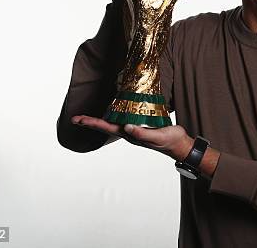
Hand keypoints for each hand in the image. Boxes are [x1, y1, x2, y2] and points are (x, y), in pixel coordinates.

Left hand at [71, 115, 193, 160]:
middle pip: (106, 126)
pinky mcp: (142, 125)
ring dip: (101, 119)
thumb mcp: (158, 136)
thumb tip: (126, 128)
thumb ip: (143, 133)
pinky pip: (125, 119)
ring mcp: (135, 129)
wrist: (180, 145)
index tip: (78, 119)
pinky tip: (115, 112)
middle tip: (76, 117)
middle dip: (91, 122)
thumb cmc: (170, 141)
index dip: (92, 122)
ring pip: (114, 123)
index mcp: (131, 135)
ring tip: (88, 117)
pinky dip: (116, 115)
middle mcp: (130, 132)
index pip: (107, 127)